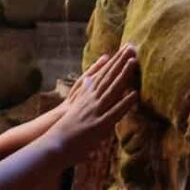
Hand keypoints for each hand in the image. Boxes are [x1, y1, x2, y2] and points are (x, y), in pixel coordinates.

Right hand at [49, 47, 140, 163]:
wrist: (54, 143)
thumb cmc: (64, 129)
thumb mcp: (74, 108)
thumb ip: (84, 97)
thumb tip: (90, 83)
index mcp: (85, 95)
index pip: (102, 74)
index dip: (113, 62)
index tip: (122, 50)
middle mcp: (91, 100)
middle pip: (108, 77)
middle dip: (120, 61)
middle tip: (131, 46)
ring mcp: (95, 111)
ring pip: (112, 89)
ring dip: (124, 75)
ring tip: (134, 61)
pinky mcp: (99, 125)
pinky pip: (114, 112)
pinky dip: (124, 103)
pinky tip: (135, 94)